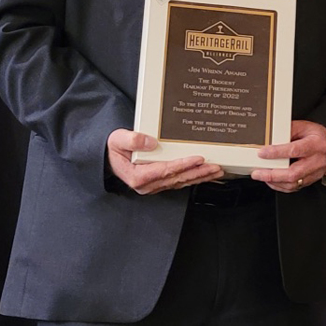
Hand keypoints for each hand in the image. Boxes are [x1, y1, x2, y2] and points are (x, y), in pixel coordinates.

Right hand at [106, 129, 223, 194]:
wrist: (109, 158)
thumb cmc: (114, 149)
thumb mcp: (118, 140)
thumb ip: (133, 140)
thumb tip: (151, 142)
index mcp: (138, 176)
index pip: (165, 170)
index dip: (183, 164)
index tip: (199, 158)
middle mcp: (147, 185)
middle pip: (177, 178)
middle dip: (198, 172)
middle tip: (216, 166)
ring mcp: (154, 186)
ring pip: (181, 182)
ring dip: (200, 176)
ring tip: (217, 171)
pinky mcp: (159, 183)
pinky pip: (179, 181)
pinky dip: (193, 177)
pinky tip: (205, 174)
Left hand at [252, 120, 325, 192]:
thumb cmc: (318, 137)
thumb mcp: (305, 127)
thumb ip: (289, 131)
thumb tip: (271, 138)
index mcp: (316, 145)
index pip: (294, 150)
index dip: (277, 153)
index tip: (262, 153)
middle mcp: (317, 161)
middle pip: (293, 173)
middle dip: (272, 174)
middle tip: (257, 172)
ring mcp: (315, 173)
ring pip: (293, 183)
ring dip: (274, 182)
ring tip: (261, 176)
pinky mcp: (310, 181)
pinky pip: (294, 188)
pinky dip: (280, 186)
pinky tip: (271, 181)